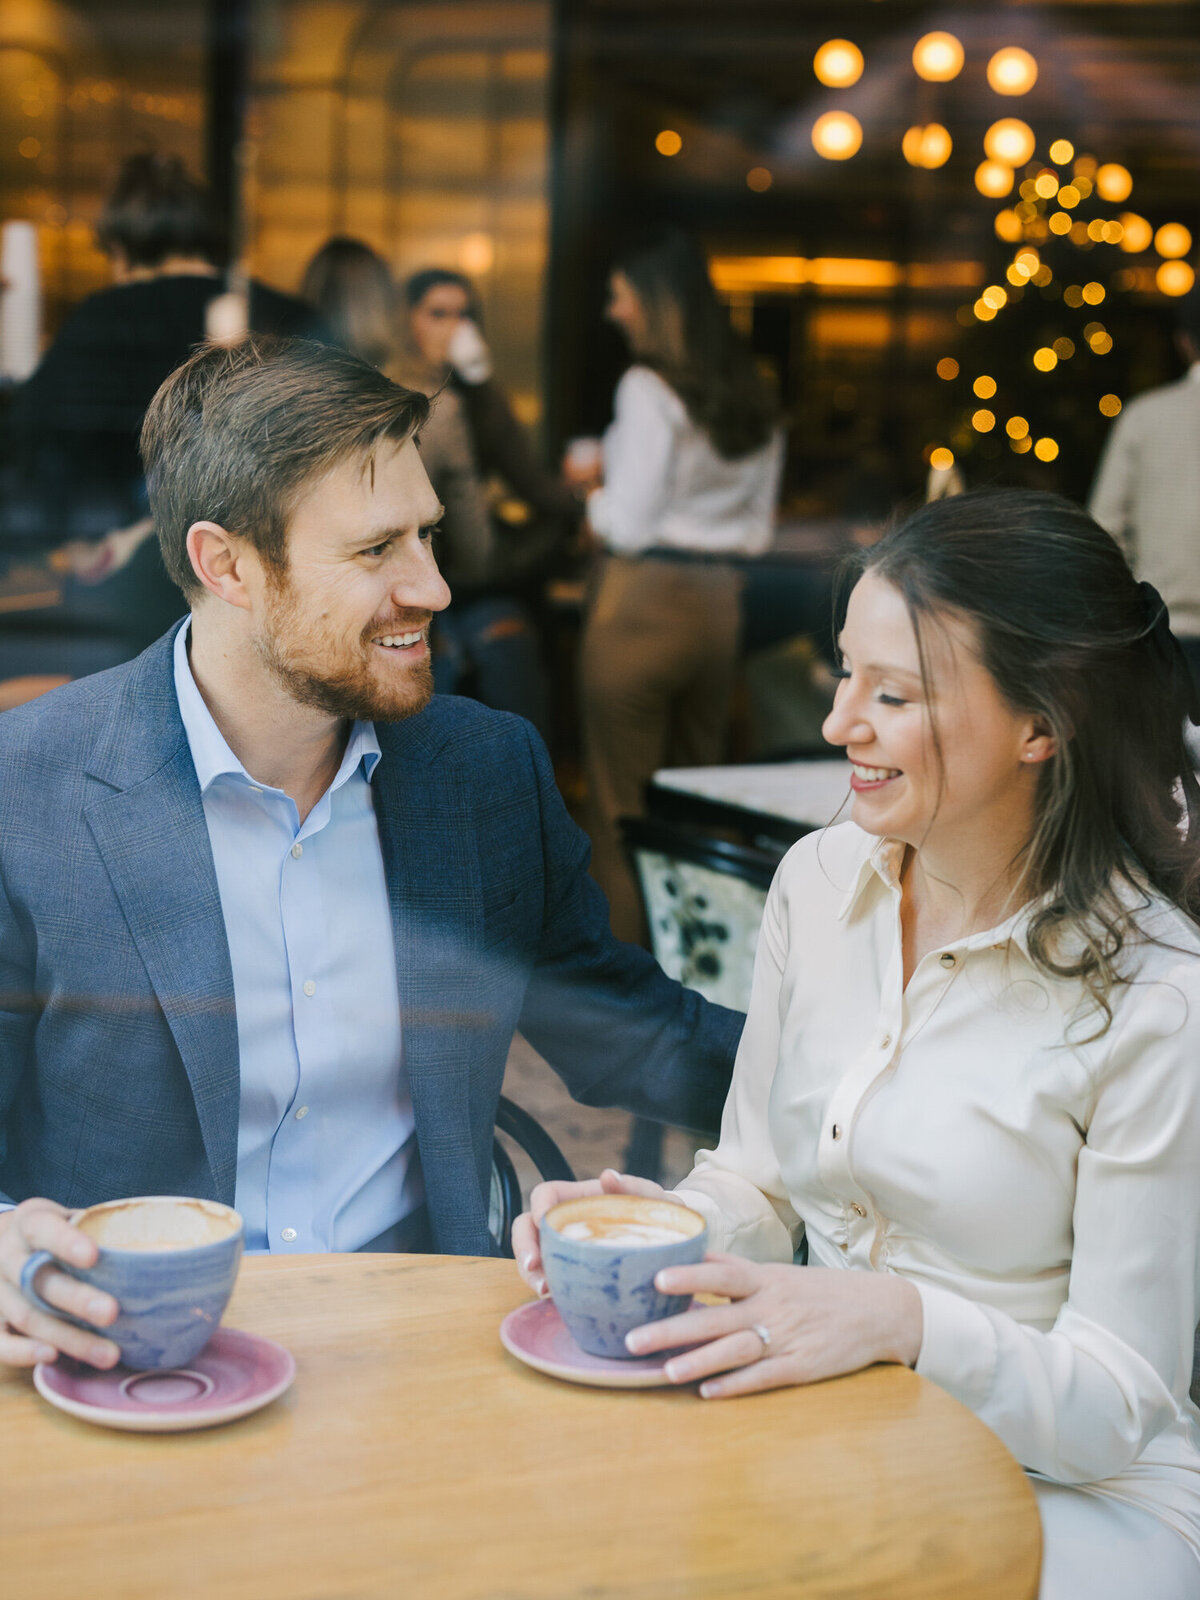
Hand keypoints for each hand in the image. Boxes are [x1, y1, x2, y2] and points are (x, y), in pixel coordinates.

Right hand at [0, 1200, 119, 1368]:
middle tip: (112, 1312)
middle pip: (38, 1281)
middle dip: (76, 1299)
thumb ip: (98, 1229)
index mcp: (29, 1223)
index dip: (66, 1242)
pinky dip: (24, 1353)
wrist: (4, 1245)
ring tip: (108, 1353)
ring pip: (27, 1317)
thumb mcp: (68, 1218)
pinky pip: (1, 1342)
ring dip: (69, 1337)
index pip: (44, 1229)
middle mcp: (7, 1256)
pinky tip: (53, 1358)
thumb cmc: (53, 1233)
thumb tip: (154, 1248)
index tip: (93, 1256)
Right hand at [511, 1168, 667, 1294]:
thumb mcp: (651, 1197)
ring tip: (545, 1291)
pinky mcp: (569, 1273)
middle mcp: (564, 1223)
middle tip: (534, 1266)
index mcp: (578, 1198)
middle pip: (525, 1227)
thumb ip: (634, 1185)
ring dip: (529, 1274)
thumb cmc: (656, 1215)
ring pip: (530, 1257)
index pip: (544, 1194)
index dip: (538, 1205)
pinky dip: (545, 1290)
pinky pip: (546, 1280)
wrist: (669, 1244)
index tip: (544, 1221)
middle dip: (523, 1246)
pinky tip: (556, 1300)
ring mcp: (563, 1250)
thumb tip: (607, 1176)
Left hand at [624, 1254, 922, 1398]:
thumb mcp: (779, 1273)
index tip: (655, 1278)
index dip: (689, 1276)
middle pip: (717, 1317)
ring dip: (699, 1362)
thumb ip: (736, 1269)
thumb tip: (696, 1256)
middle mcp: (772, 1307)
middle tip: (633, 1339)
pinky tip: (708, 1394)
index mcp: (766, 1280)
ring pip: (736, 1351)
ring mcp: (786, 1339)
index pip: (721, 1274)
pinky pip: (763, 1378)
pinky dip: (736, 1386)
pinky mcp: (802, 1368)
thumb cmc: (820, 1291)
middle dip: (673, 1329)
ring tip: (665, 1372)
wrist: (878, 1311)